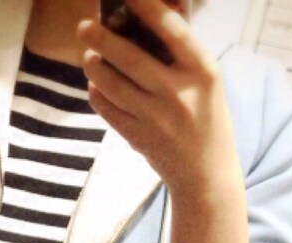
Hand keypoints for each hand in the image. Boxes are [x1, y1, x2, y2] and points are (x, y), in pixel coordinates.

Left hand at [79, 0, 249, 242]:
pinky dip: (97, 94)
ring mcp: (156, 118)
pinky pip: (108, 109)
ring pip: (112, 84)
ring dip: (94, 67)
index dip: (147, 7)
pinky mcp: (138, 138)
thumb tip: (155, 13)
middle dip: (102, 38)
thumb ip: (183, 52)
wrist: (206, 176)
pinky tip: (96, 85)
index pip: (172, 30)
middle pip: (131, 58)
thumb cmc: (207, 119)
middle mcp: (179, 93)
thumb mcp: (207, 82)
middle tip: (84, 26)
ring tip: (89, 57)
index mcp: (203, 72)